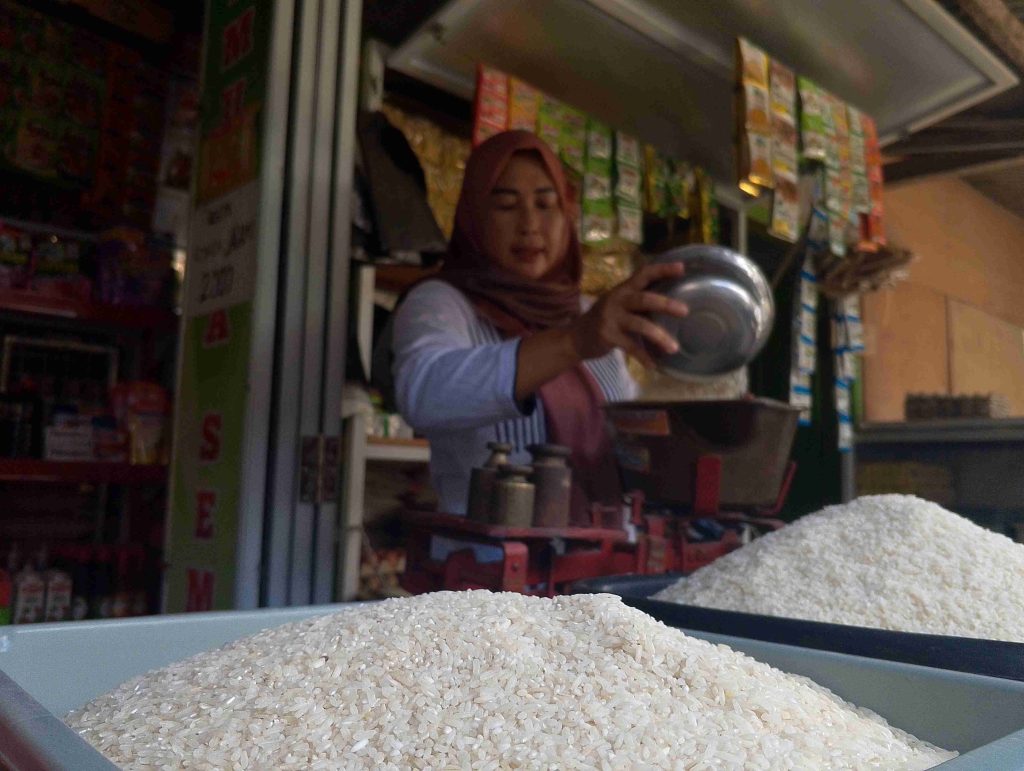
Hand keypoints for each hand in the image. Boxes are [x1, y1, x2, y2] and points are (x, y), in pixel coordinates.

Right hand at [570, 262, 689, 367]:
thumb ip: (639, 301)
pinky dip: (643, 357)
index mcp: (623, 289)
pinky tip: (653, 365)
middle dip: (665, 304)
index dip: (662, 269)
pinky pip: (630, 347)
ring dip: (659, 336)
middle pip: (644, 299)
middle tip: (685, 311)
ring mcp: (611, 318)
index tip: (681, 267)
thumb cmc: (606, 319)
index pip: (643, 274)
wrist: (576, 337)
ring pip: (640, 325)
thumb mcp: (620, 304)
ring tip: (674, 348)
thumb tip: (673, 304)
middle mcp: (617, 300)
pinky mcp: (607, 336)